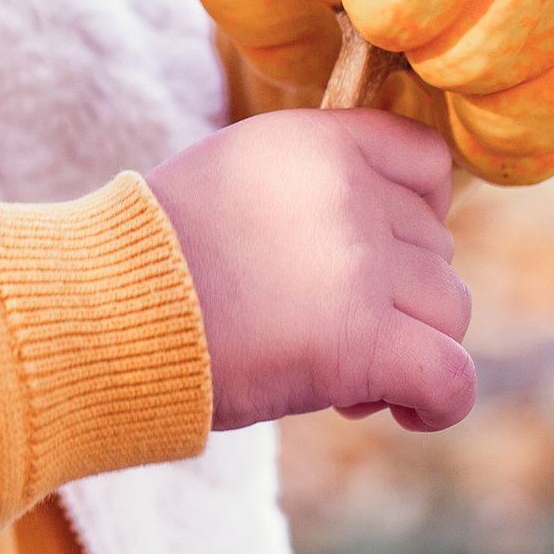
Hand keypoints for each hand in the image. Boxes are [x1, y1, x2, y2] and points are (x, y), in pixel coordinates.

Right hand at [146, 110, 473, 434]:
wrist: (101, 314)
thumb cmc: (150, 263)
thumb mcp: (229, 178)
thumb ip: (305, 187)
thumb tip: (373, 234)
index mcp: (318, 142)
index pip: (426, 162)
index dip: (418, 217)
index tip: (377, 257)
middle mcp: (351, 193)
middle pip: (437, 251)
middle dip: (396, 298)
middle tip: (325, 331)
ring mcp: (363, 266)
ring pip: (449, 312)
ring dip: (410, 348)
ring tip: (342, 376)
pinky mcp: (364, 342)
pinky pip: (451, 378)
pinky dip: (437, 403)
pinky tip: (401, 411)